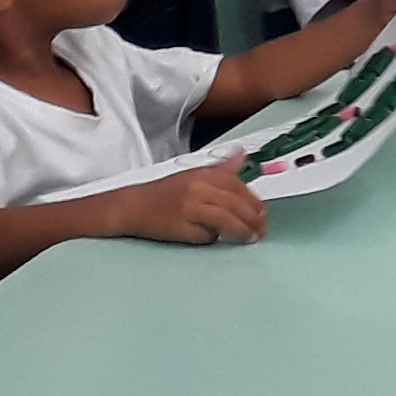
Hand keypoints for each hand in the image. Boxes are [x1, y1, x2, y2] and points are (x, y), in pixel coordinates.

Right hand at [122, 163, 268, 248]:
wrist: (133, 206)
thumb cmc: (163, 194)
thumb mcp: (193, 174)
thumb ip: (221, 169)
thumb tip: (242, 155)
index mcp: (203, 174)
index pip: (238, 185)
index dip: (254, 201)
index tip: (262, 212)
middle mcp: (199, 187)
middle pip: (236, 203)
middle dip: (253, 218)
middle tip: (261, 229)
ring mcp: (190, 206)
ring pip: (227, 219)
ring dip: (242, 231)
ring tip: (250, 238)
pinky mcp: (182, 225)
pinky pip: (208, 234)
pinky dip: (215, 238)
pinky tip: (220, 240)